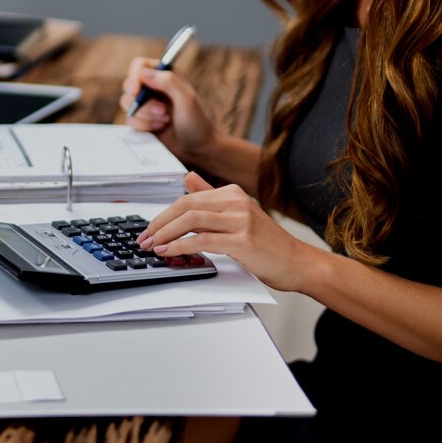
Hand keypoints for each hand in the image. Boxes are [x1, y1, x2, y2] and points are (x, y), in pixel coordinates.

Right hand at [120, 58, 219, 163]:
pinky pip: (130, 119)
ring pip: (127, 103)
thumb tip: (143, 72)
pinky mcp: (142, 119)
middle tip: (162, 111)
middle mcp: (154, 86)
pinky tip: (159, 127)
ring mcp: (146, 103)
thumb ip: (168, 82)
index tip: (136, 92)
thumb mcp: (187, 99)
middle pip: (129, 85)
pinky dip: (142, 125)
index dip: (134, 77)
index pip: (139, 65)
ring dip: (144, 115)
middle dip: (142, 102)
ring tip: (164, 120)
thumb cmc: (197, 123)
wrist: (198, 149)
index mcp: (166, 75)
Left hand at [139, 173, 312, 291]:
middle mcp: (236, 201)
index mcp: (232, 193)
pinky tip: (169, 252)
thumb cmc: (267, 244)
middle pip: (185, 206)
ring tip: (152, 246)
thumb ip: (211, 197)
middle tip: (144, 239)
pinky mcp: (242, 240)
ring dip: (165, 234)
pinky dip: (180, 246)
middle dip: (159, 223)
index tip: (149, 229)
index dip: (164, 214)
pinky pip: (202, 240)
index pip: (187, 198)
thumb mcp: (238, 215)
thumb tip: (187, 179)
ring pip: (191, 220)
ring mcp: (241, 219)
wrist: (297, 263)